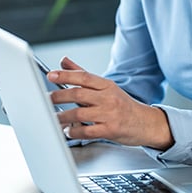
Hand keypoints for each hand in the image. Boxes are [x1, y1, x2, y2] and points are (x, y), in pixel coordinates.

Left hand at [47, 57, 173, 149]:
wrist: (145, 123)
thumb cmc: (123, 105)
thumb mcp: (106, 87)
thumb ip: (83, 75)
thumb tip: (64, 61)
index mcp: (107, 85)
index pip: (84, 77)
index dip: (66, 75)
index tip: (51, 75)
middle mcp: (109, 98)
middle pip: (79, 93)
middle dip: (58, 96)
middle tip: (46, 99)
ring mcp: (110, 114)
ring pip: (80, 113)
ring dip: (62, 117)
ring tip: (53, 118)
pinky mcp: (110, 130)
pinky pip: (86, 131)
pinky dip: (74, 132)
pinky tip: (68, 131)